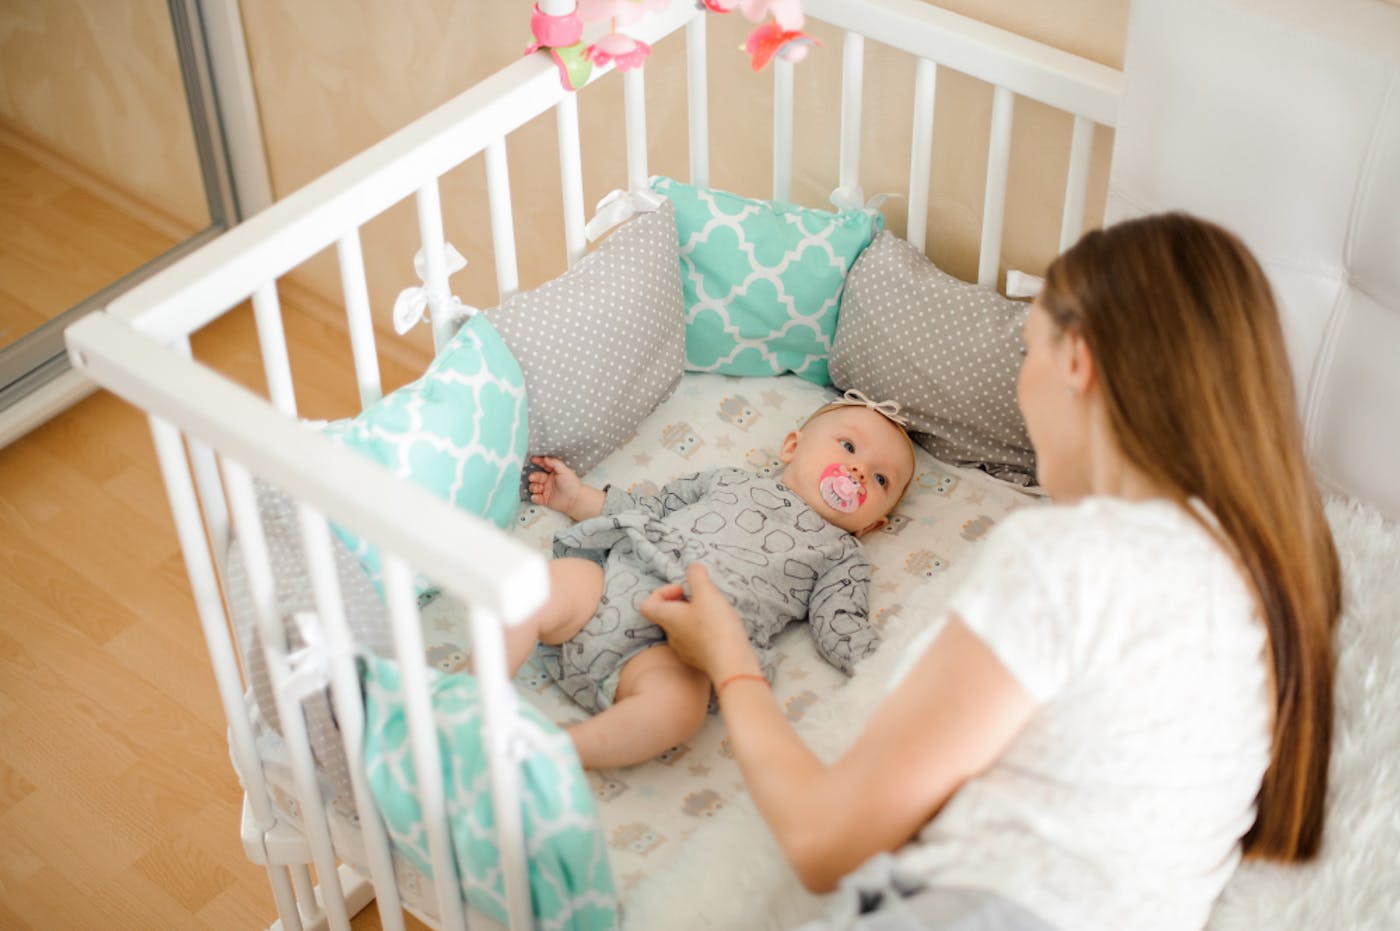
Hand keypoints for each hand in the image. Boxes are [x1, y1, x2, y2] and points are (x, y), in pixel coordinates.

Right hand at [527, 456, 584, 513]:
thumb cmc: (572, 484)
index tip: (532, 459)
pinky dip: (534, 497)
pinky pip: (536, 498)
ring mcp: (546, 490)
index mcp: (554, 473)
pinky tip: (537, 496)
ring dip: (534, 487)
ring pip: (534, 487)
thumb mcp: (564, 470)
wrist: (574, 500)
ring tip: (539, 488)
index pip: (544, 466)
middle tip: (532, 477)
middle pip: (537, 477)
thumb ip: (554, 463)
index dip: (538, 462)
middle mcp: (549, 481)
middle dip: (534, 476)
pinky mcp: (545, 499)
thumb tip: (545, 458)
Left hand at [640, 564, 758, 681]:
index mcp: (668, 618)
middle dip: (684, 602)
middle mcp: (672, 636)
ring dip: (696, 617)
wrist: (732, 664)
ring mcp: (685, 651)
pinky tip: (722, 630)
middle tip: (703, 599)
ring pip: (683, 628)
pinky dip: (706, 632)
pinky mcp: (700, 660)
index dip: (662, 592)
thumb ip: (696, 576)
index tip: (683, 590)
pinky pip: (697, 641)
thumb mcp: (706, 592)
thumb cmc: (715, 626)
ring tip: (715, 613)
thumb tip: (693, 568)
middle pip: (668, 614)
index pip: (647, 604)